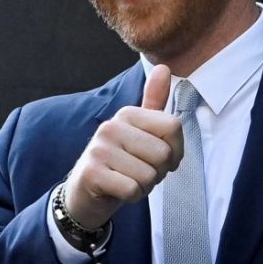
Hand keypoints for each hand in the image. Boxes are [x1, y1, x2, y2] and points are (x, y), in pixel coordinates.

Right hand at [64, 64, 182, 228]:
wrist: (86, 193)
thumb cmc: (121, 163)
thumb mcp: (138, 131)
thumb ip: (153, 102)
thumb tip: (163, 66)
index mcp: (127, 114)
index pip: (173, 126)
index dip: (176, 150)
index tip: (160, 158)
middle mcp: (111, 126)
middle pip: (164, 153)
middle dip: (159, 172)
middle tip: (140, 172)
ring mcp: (99, 148)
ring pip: (149, 175)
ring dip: (145, 186)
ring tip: (127, 180)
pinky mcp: (92, 172)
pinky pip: (133, 189)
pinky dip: (132, 196)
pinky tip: (118, 191)